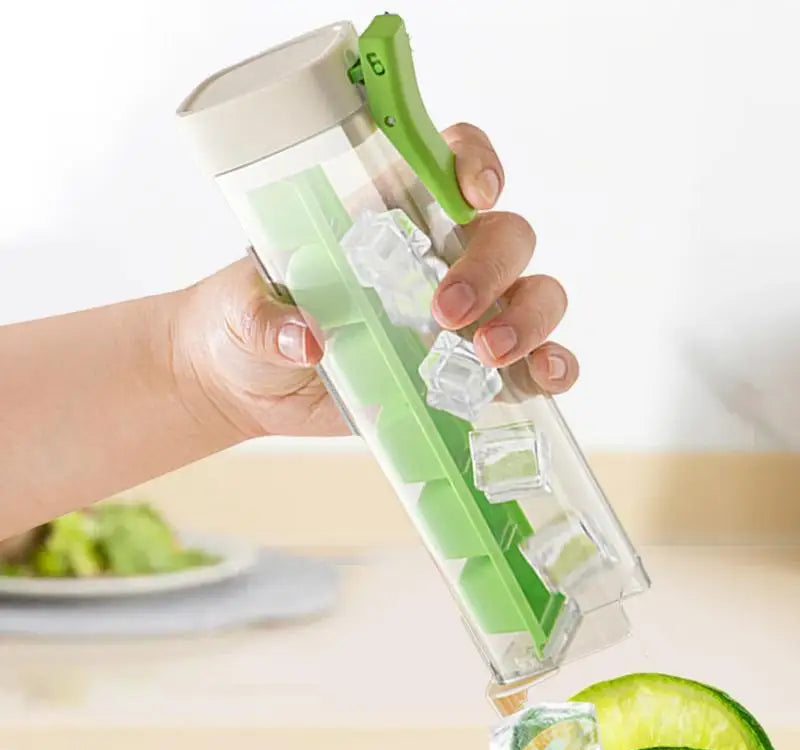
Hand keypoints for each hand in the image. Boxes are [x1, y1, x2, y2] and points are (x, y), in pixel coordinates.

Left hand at [175, 123, 578, 439]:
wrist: (247, 385)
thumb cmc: (243, 325)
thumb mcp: (240, 312)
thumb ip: (267, 318)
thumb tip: (308, 340)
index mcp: (387, 218)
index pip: (452, 163)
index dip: (476, 163)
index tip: (473, 194)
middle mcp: (437, 258)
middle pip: (507, 236)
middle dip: (491, 267)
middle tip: (446, 312)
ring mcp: (462, 316)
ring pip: (534, 294)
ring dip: (529, 319)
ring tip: (487, 353)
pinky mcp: (468, 372)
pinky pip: (533, 361)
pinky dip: (549, 367)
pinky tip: (539, 382)